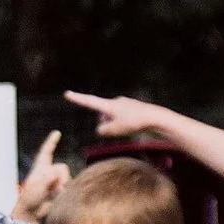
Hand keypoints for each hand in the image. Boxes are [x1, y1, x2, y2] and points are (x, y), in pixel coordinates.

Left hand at [14, 130, 69, 221]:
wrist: (31, 214)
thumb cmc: (29, 200)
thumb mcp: (36, 187)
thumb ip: (48, 178)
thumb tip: (58, 173)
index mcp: (39, 168)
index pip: (46, 152)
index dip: (51, 142)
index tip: (56, 133)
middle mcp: (48, 172)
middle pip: (62, 167)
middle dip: (61, 178)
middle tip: (53, 189)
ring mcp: (55, 181)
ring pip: (68, 178)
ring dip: (62, 187)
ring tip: (52, 196)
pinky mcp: (60, 190)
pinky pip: (69, 186)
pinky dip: (64, 192)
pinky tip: (57, 198)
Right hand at [65, 91, 181, 140]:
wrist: (156, 119)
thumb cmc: (134, 123)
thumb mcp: (113, 130)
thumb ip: (102, 130)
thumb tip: (101, 128)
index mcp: (109, 105)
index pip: (89, 102)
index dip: (77, 99)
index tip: (67, 93)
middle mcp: (116, 102)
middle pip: (102, 115)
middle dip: (105, 123)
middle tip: (118, 130)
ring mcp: (125, 105)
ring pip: (113, 118)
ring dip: (115, 125)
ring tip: (128, 129)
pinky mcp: (133, 109)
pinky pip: (122, 119)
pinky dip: (124, 125)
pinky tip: (134, 128)